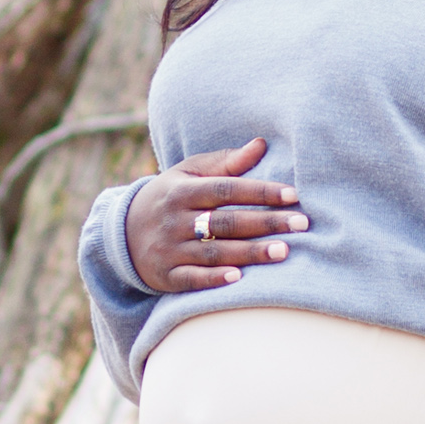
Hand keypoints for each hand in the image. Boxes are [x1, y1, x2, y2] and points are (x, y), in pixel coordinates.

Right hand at [123, 135, 308, 296]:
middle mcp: (175, 219)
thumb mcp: (188, 174)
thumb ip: (224, 163)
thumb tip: (261, 144)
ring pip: (213, 251)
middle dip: (265, 222)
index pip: (226, 189)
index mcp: (183, 190)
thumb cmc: (170, 198)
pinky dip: (213, 279)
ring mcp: (169, 249)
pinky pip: (191, 278)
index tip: (293, 195)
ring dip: (249, 253)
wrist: (122, 234)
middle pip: (225, 221)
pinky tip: (238, 278)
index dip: (259, 191)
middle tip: (301, 224)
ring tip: (283, 251)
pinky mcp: (165, 275)